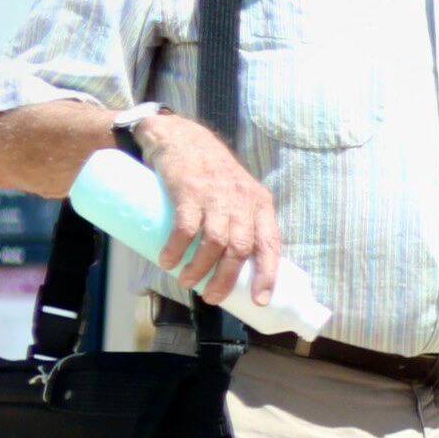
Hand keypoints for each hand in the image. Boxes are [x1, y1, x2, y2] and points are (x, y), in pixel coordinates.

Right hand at [136, 114, 287, 311]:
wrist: (183, 138)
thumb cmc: (212, 174)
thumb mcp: (238, 194)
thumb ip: (240, 222)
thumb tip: (233, 267)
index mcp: (260, 205)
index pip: (270, 244)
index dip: (267, 274)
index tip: (260, 299)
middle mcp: (242, 201)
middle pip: (240, 249)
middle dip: (226, 279)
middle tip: (211, 297)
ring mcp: (216, 196)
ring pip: (214, 242)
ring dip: (200, 268)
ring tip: (187, 282)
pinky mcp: (189, 190)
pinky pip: (186, 227)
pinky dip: (177, 249)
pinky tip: (168, 261)